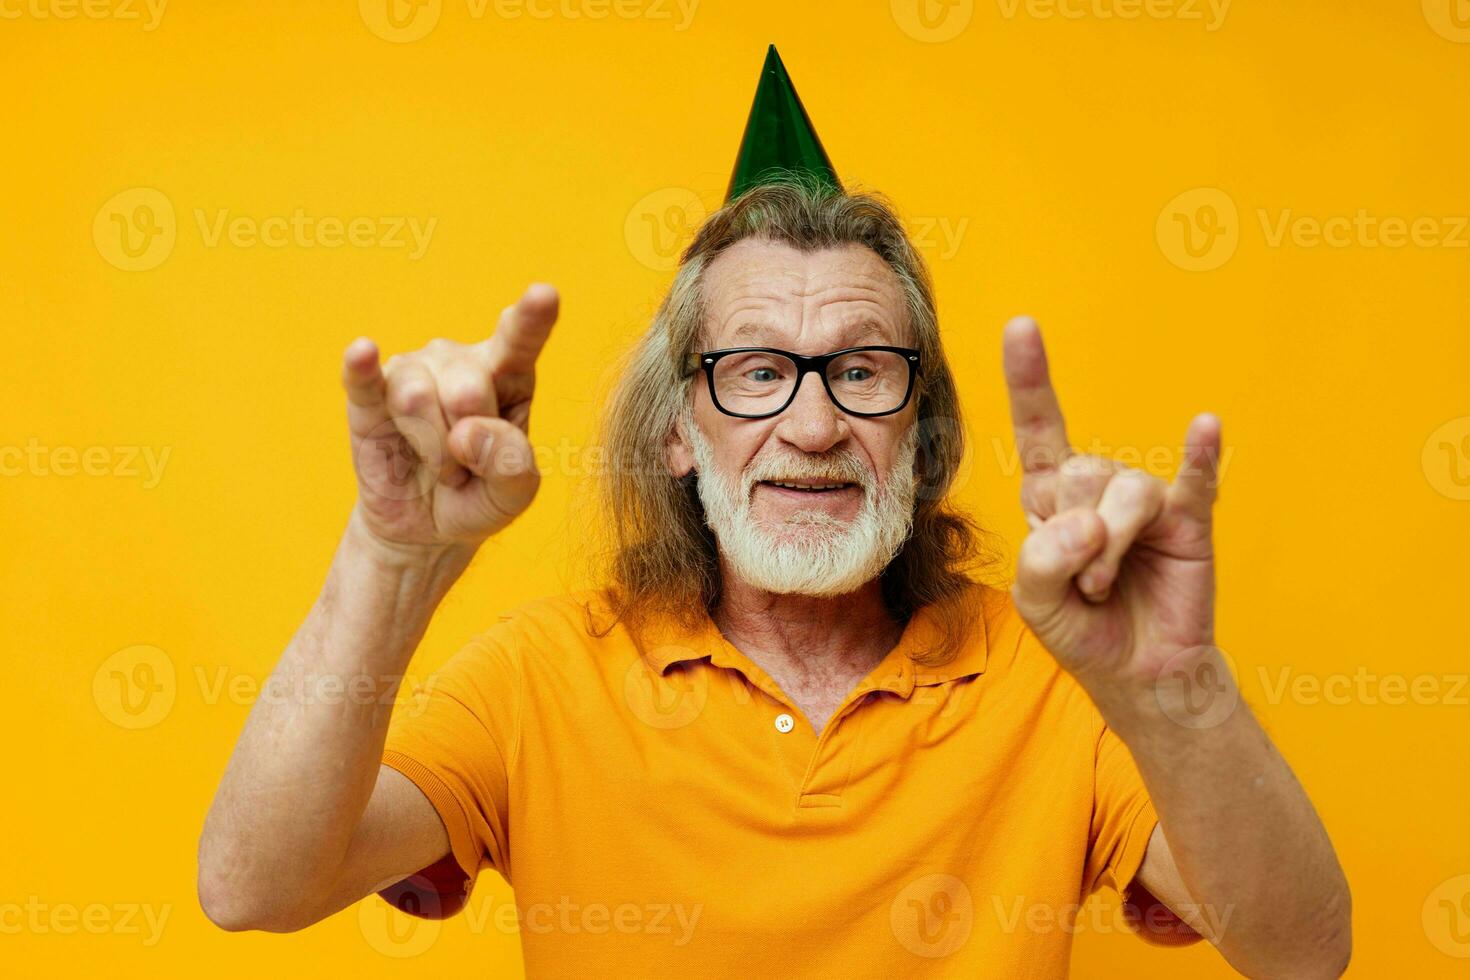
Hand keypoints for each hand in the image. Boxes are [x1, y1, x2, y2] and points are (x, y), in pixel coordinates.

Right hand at [341, 283, 558, 551]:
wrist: (427, 527)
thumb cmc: (480, 496)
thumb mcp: (515, 493)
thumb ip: (513, 465)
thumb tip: (468, 433)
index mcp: (509, 374)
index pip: (521, 340)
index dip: (531, 319)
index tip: (544, 294)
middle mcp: (460, 361)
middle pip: (467, 388)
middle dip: (466, 444)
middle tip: (465, 467)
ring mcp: (413, 372)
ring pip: (418, 398)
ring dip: (431, 451)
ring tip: (438, 466)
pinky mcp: (368, 397)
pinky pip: (364, 378)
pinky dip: (362, 367)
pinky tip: (362, 352)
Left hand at [1002, 317, 1222, 709]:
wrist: (1140, 673)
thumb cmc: (1083, 629)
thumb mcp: (1035, 602)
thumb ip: (1042, 561)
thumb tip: (1086, 523)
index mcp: (1050, 495)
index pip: (1038, 427)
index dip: (1029, 378)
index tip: (1021, 325)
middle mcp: (1097, 485)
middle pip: (1080, 472)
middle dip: (1076, 539)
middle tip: (1084, 584)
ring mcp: (1145, 500)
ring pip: (1124, 491)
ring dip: (1110, 549)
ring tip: (1106, 585)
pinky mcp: (1190, 519)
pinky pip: (1195, 480)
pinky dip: (1201, 455)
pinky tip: (1206, 428)